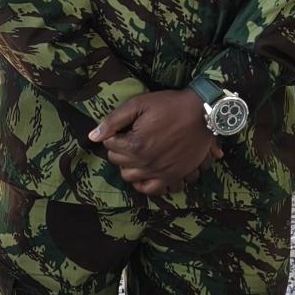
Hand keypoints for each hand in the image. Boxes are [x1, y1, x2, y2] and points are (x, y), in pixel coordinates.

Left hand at [89, 90, 222, 195]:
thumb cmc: (170, 105)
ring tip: (137, 153)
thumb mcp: (139, 104)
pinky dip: (145, 183)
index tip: (124, 127)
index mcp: (135, 145)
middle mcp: (146, 163)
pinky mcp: (174, 176)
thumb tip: (92, 136)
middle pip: (118, 162)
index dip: (114, 134)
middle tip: (130, 138)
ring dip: (129, 166)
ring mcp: (160, 172)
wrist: (202, 113)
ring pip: (131, 178)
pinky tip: (146, 171)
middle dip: (119, 149)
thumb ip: (113, 120)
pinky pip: (153, 190)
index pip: (109, 145)